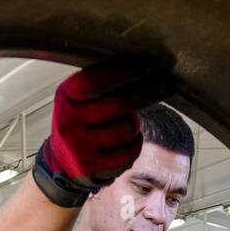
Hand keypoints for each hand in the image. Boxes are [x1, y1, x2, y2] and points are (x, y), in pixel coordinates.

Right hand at [39, 56, 174, 194]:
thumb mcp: (80, 99)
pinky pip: (129, 152)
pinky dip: (135, 144)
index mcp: (65, 97)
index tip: (145, 64)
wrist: (62, 162)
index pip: (93, 80)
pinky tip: (128, 142)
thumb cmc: (81, 122)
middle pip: (118, 104)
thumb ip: (102, 86)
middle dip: (148, 92)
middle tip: (166, 83)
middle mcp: (68, 121)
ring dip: (135, 124)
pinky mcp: (91, 167)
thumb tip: (145, 69)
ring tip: (127, 124)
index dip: (121, 71)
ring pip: (127, 129)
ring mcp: (78, 147)